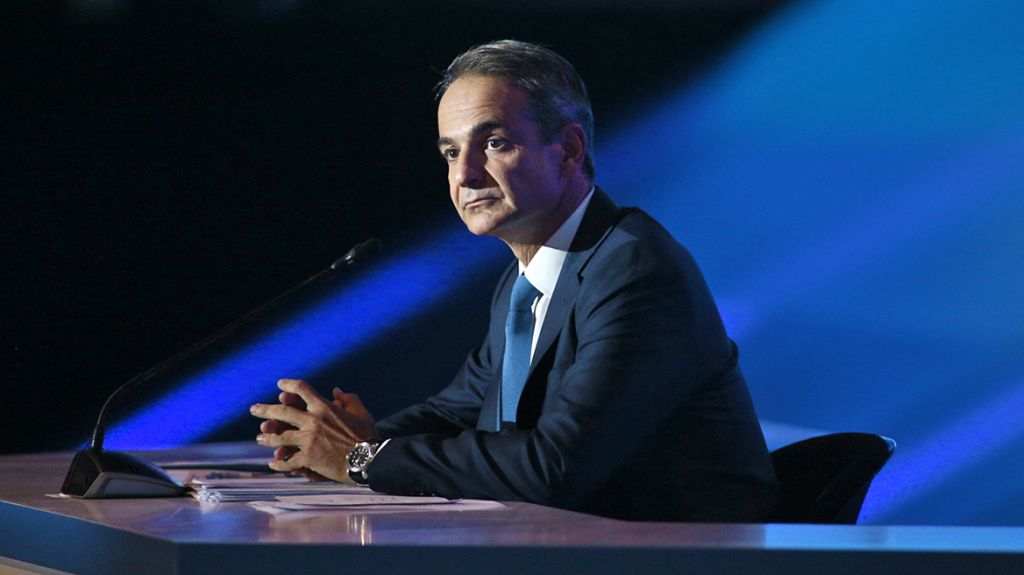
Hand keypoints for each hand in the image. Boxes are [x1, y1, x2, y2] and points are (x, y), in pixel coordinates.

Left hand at [250, 378, 378, 481]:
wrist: (367, 459)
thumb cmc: (366, 436)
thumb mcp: (361, 412)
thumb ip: (348, 399)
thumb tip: (335, 391)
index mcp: (324, 408)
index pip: (302, 389)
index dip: (289, 385)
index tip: (280, 385)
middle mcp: (312, 421)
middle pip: (282, 412)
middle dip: (265, 410)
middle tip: (254, 409)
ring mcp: (308, 440)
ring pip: (279, 437)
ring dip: (267, 438)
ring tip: (260, 438)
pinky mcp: (308, 458)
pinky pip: (288, 461)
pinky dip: (279, 463)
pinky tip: (272, 463)